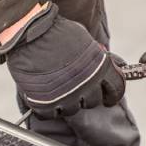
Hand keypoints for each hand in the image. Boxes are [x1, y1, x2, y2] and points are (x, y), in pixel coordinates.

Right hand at [0, 3, 125, 118]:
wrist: (29, 33)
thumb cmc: (56, 31)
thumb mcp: (85, 40)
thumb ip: (97, 57)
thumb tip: (110, 64)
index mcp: (101, 69)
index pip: (116, 89)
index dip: (111, 94)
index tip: (107, 97)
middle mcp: (87, 85)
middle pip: (93, 102)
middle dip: (86, 96)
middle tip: (75, 87)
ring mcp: (66, 97)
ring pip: (72, 110)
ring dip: (65, 102)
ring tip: (56, 89)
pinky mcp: (46, 104)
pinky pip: (50, 114)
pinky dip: (46, 108)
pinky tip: (43, 96)